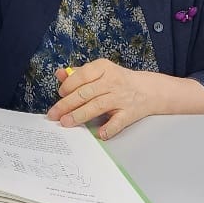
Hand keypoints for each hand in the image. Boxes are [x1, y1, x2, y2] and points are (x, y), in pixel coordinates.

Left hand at [46, 59, 182, 139]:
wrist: (149, 90)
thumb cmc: (119, 80)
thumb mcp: (101, 71)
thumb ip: (79, 73)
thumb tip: (59, 74)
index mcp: (104, 68)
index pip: (82, 75)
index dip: (68, 85)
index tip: (60, 94)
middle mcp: (112, 82)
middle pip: (86, 93)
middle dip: (67, 104)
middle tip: (54, 114)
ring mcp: (121, 98)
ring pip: (97, 106)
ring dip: (80, 115)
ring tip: (66, 122)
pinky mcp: (129, 113)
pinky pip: (118, 122)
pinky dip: (109, 129)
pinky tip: (99, 134)